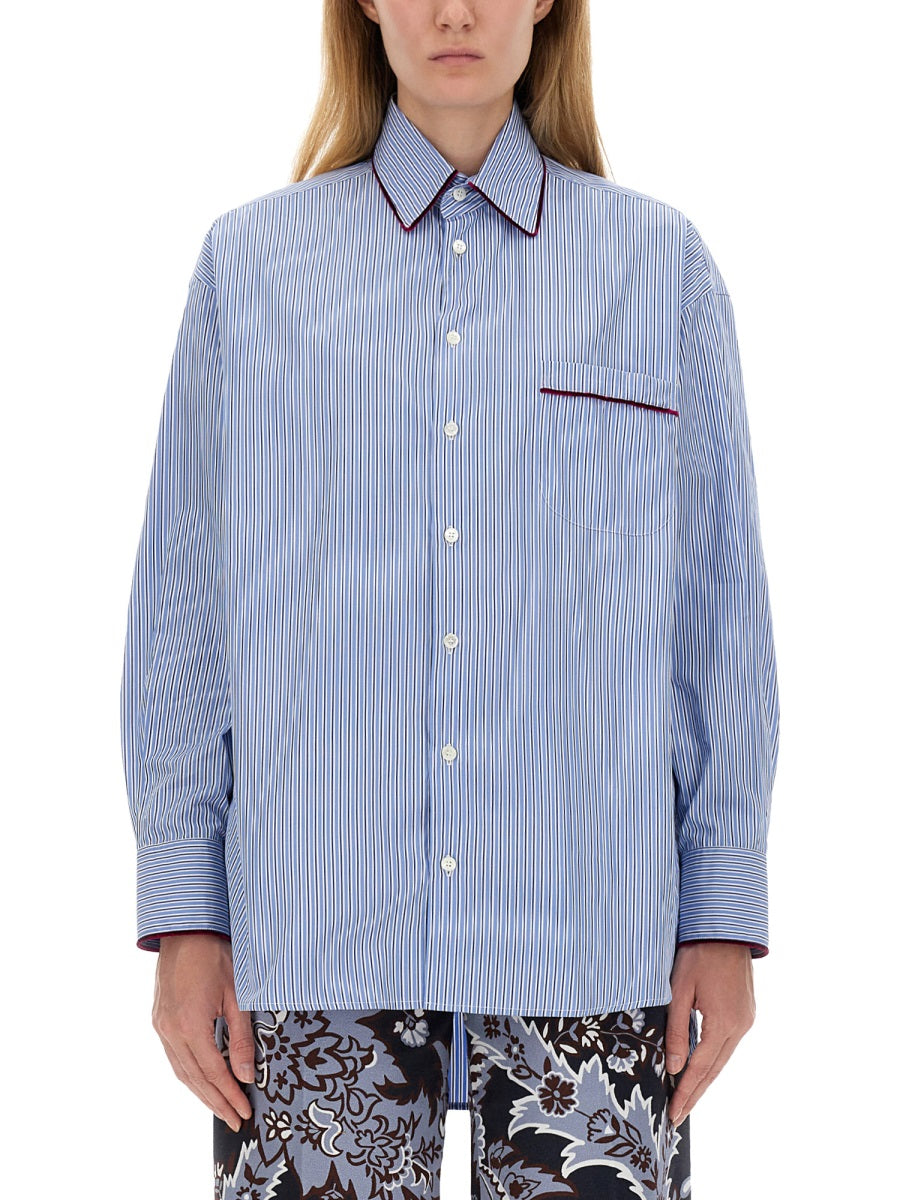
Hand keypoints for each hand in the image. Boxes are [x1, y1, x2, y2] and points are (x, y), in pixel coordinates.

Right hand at [151, 933, 256, 1131]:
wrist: (185, 929)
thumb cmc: (215, 955)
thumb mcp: (237, 995)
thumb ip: (242, 1038)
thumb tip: (246, 1074)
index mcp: (190, 1025)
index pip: (214, 1072)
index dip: (229, 1095)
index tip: (243, 1111)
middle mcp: (170, 1030)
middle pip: (195, 1078)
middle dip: (216, 1101)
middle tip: (234, 1120)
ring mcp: (161, 1026)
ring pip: (181, 1070)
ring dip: (200, 1092)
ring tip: (220, 1107)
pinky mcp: (159, 1019)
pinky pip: (174, 1056)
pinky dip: (189, 1073)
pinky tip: (200, 1080)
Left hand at [665, 941, 755, 1126]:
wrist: (725, 928)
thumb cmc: (698, 954)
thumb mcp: (680, 991)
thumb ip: (678, 1031)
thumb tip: (675, 1067)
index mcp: (724, 1023)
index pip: (701, 1068)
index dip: (686, 1092)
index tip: (673, 1114)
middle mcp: (740, 1026)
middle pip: (715, 1069)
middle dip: (695, 1093)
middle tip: (678, 1117)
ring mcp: (746, 1019)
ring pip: (722, 1058)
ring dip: (705, 1079)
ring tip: (687, 1098)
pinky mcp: (746, 1012)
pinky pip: (728, 1044)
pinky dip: (713, 1059)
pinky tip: (702, 1067)